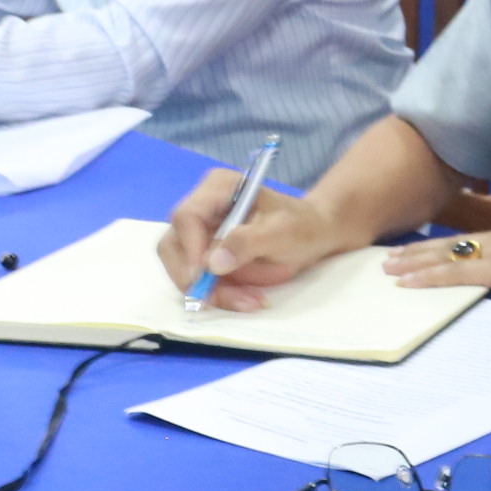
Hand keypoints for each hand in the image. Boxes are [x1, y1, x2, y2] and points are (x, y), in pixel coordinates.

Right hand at [156, 176, 362, 311]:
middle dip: (197, 278)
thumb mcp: (282, 232)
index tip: (203, 278)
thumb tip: (212, 263)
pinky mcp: (205, 253)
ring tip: (249, 301)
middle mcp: (202, 206)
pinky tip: (246, 299)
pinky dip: (219, 294)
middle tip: (227, 300)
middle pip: (175, 246)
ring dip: (211, 291)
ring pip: (183, 268)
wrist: (316, 234)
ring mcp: (200, 232)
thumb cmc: (302, 225)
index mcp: (218, 188)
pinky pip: (198, 279)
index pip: (186, 217)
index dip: (190, 249)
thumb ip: (247, 242)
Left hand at [380, 225, 490, 298]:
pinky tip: (408, 282)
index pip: (470, 239)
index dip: (442, 243)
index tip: (420, 247)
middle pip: (450, 244)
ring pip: (445, 255)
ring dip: (415, 262)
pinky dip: (429, 276)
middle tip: (390, 256)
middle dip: (419, 249)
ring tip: (389, 267)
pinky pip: (455, 273)